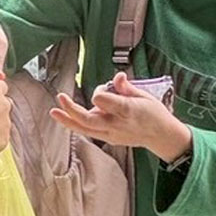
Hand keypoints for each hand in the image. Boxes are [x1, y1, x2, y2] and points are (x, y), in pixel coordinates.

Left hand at [50, 72, 191, 162]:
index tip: (106, 86)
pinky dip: (75, 125)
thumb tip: (118, 76)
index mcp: (127, 110)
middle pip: (88, 119)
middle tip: (60, 97)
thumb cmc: (153, 112)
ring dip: (67, 120)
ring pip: (84, 128)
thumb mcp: (144, 95)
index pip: (104, 101)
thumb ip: (126, 87)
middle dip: (72, 109)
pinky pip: (88, 131)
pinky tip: (64, 117)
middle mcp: (116, 124)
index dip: (100, 92)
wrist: (161, 136)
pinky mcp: (108, 138)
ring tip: (54, 112)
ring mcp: (111, 134)